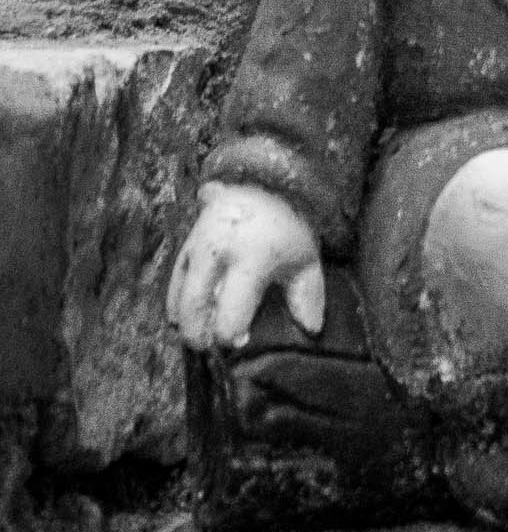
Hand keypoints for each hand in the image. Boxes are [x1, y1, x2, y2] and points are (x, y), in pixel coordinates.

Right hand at [169, 181, 323, 350]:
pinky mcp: (185, 245)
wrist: (263, 183)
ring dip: (184, 321)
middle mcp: (217, 253)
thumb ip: (308, 295)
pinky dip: (175, 303)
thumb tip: (310, 330)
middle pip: (194, 305)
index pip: (231, 310)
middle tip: (208, 348)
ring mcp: (196, 248)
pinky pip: (172, 281)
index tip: (238, 342)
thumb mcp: (306, 259)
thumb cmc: (288, 228)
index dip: (230, 334)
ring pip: (178, 295)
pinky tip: (184, 318)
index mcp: (251, 258)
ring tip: (197, 336)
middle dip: (197, 334)